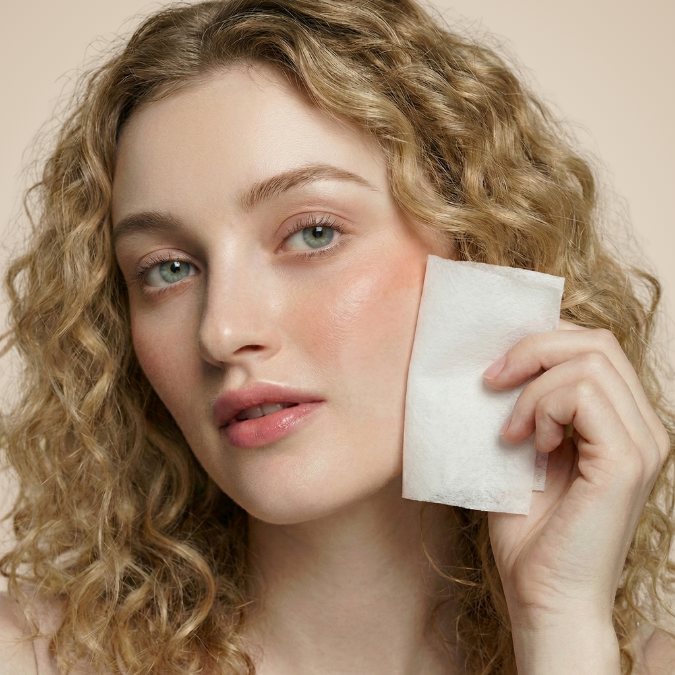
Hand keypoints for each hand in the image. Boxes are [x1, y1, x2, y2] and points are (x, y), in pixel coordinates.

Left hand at [483, 321, 669, 634]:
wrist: (542, 595)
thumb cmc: (529, 529)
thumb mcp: (524, 448)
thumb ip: (528, 402)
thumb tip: (500, 357)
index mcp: (622, 422)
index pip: (594, 346)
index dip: (542, 343)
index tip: (497, 373)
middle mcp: (643, 427)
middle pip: (595, 342)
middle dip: (532, 350)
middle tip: (492, 383)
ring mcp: (643, 443)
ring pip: (590, 360)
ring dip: (534, 388)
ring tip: (514, 432)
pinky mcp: (627, 461)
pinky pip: (584, 395)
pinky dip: (543, 407)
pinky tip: (529, 444)